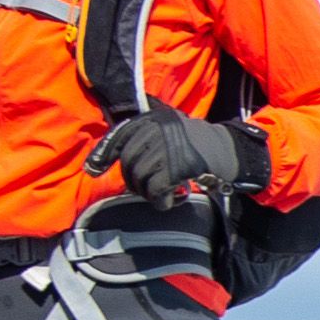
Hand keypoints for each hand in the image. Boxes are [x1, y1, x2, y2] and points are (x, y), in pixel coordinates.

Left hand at [102, 107, 262, 201]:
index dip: (103, 155)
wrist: (226, 150)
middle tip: (149, 189)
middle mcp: (156, 130)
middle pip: (129, 163)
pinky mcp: (176, 167)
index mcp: (152, 118)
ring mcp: (166, 148)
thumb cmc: (194, 141)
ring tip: (162, 194)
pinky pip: (156, 190)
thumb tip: (111, 134)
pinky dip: (161, 201)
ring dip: (148, 193)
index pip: (119, 136)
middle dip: (134, 182)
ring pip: (140, 179)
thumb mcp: (169, 123)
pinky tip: (171, 201)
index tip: (93, 170)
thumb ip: (145, 126)